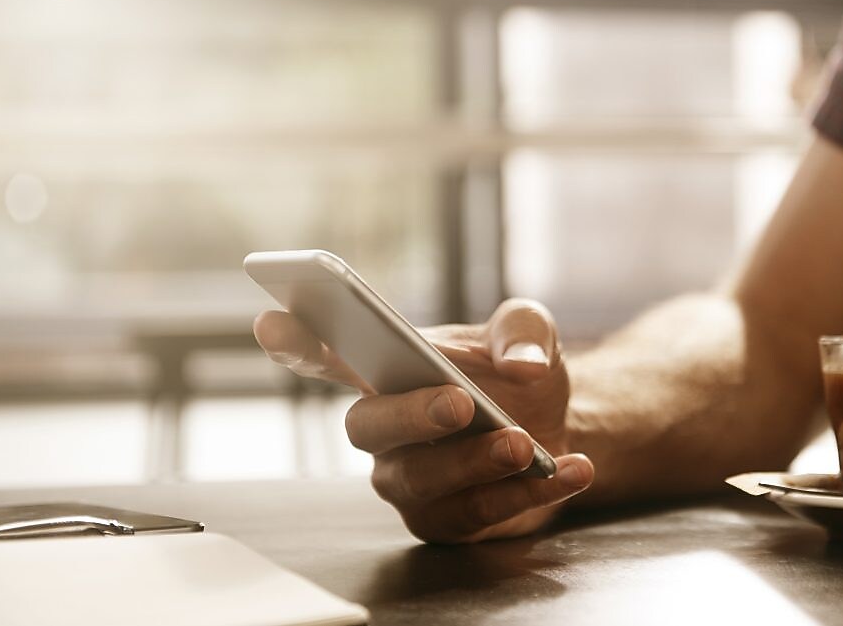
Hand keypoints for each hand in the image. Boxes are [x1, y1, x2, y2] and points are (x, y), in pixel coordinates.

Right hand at [253, 298, 593, 542]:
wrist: (565, 422)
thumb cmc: (521, 370)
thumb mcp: (529, 331)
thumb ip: (525, 331)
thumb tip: (525, 364)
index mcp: (386, 369)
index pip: (325, 356)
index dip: (295, 343)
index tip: (272, 322)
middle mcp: (385, 429)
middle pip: (365, 427)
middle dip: (410, 415)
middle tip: (461, 403)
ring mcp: (409, 480)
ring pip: (419, 481)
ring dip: (473, 462)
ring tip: (524, 445)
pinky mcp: (448, 521)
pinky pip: (475, 516)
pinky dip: (527, 493)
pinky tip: (570, 468)